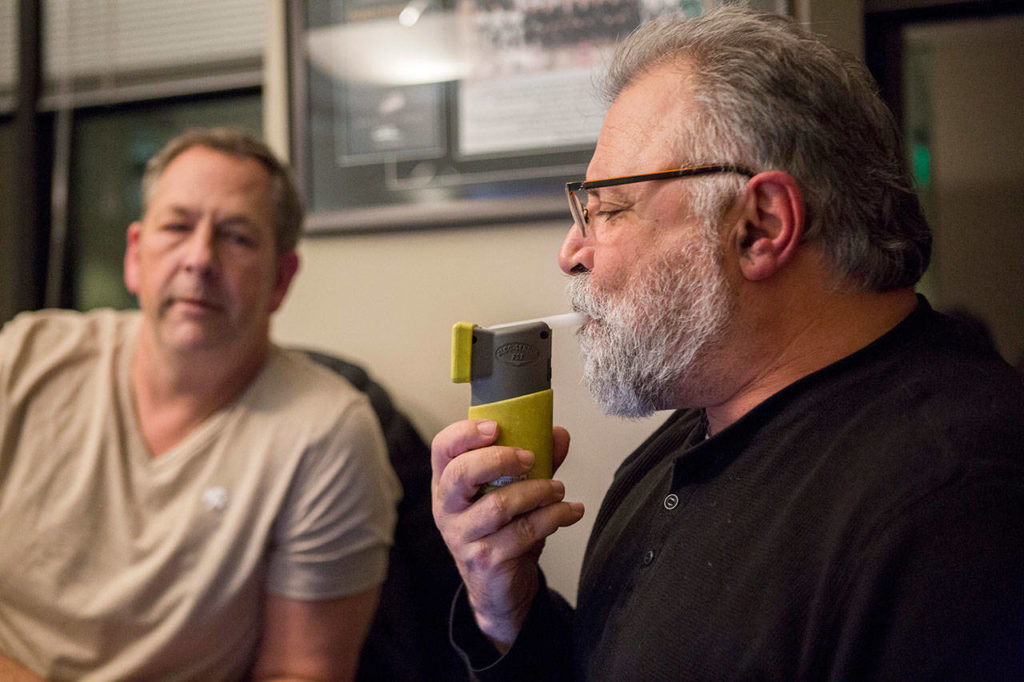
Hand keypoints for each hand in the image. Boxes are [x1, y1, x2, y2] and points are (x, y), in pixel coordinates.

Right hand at [431, 419, 583, 651]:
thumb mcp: (512, 492)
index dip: (465, 433)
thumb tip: (558, 433)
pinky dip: (553, 517)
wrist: (499, 590)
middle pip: (462, 473)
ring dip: (538, 491)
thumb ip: (533, 461)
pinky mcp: (485, 560)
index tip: (496, 427)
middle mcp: (447, 508)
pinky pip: (522, 532)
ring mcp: (463, 536)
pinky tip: (569, 512)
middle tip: (531, 458)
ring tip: (559, 489)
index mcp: (447, 483)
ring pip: (499, 505)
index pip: (443, 449)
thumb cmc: (501, 532)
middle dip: (500, 459)